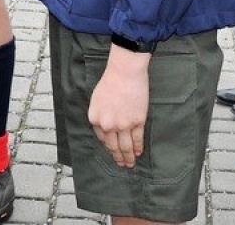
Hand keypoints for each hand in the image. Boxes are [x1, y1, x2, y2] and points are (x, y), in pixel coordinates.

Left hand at [89, 47, 150, 167]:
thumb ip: (100, 114)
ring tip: (130, 163)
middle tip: (122, 164)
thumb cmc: (111, 80)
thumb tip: (106, 127)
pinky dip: (138, 147)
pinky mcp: (138, 121)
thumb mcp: (97, 99)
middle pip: (113, 146)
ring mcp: (123, 125)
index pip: (102, 138)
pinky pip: (137, 138)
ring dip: (128, 157)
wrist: (125, 71)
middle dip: (118, 156)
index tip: (113, 151)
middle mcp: (108, 125)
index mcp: (95, 119)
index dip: (109, 146)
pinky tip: (139, 152)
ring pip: (126, 146)